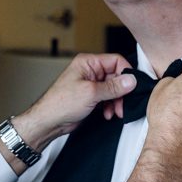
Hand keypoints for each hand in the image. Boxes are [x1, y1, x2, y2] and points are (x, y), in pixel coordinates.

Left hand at [10, 53, 136, 150]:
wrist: (49, 121)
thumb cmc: (60, 103)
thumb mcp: (91, 93)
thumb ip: (113, 87)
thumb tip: (131, 80)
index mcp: (88, 62)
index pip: (115, 60)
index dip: (126, 72)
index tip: (132, 85)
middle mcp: (90, 71)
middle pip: (116, 76)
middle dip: (121, 91)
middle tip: (123, 103)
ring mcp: (90, 84)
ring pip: (114, 89)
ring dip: (116, 101)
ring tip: (115, 111)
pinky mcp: (91, 96)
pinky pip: (108, 98)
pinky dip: (110, 106)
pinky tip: (108, 113)